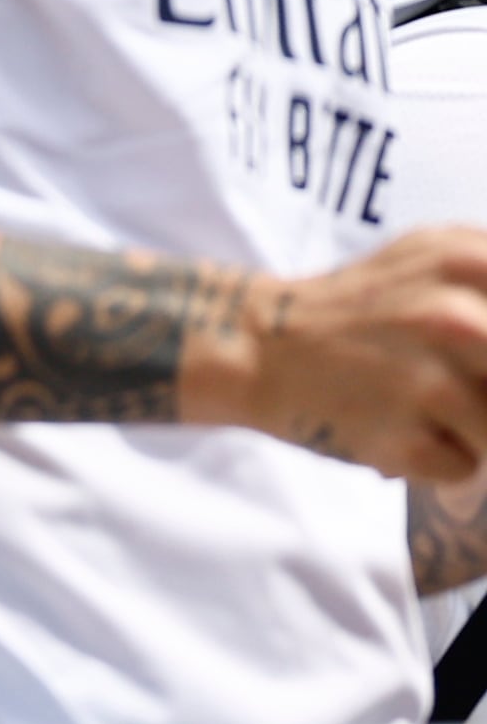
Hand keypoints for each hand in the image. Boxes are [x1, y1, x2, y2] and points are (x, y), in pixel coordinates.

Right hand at [189, 228, 486, 483]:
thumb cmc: (366, 303)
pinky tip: (405, 428)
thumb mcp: (442, 254)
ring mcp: (428, 383)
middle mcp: (455, 319)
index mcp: (470, 264)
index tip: (484, 363)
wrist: (259, 344)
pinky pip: (465, 469)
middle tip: (461, 387)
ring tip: (438, 406)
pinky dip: (442, 460)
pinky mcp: (402, 441)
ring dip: (478, 430)